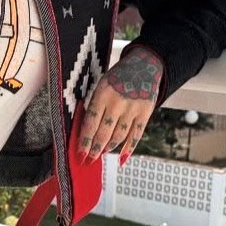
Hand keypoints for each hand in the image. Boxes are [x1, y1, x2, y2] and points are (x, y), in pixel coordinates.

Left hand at [79, 45, 164, 164]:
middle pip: (103, 133)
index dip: (85, 142)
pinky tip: (122, 159)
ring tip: (102, 153)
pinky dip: (129, 149)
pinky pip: (136, 136)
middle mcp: (117, 103)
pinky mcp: (145, 113)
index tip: (80, 154)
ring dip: (109, 148)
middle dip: (95, 149)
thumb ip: (95, 106)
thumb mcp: (102, 85)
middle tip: (89, 160)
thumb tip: (87, 132)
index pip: (90, 124)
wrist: (144, 65)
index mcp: (102, 94)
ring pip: (118, 136)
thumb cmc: (117, 78)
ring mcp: (132, 109)